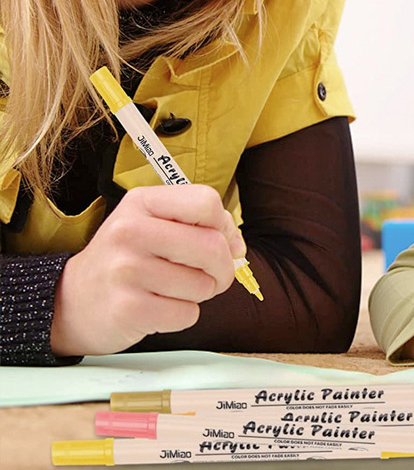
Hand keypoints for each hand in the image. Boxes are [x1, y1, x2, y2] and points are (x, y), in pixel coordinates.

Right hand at [50, 185, 246, 356]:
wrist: (73, 300)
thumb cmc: (127, 257)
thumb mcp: (153, 223)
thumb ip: (200, 225)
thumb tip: (238, 248)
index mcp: (142, 201)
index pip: (206, 202)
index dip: (224, 226)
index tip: (221, 241)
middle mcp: (130, 231)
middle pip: (212, 246)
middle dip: (223, 267)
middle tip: (213, 276)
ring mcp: (125, 270)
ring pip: (203, 285)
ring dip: (199, 293)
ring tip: (173, 289)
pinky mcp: (127, 309)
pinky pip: (187, 314)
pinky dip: (183, 314)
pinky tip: (159, 307)